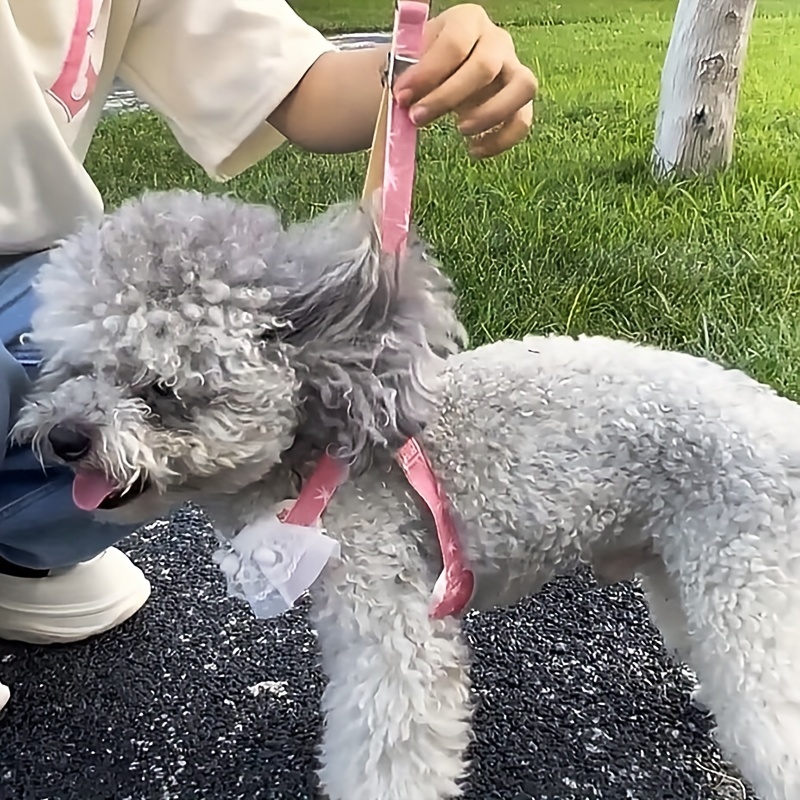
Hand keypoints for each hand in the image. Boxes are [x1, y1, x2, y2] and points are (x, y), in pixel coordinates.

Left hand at [392, 3, 536, 157]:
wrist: (444, 72)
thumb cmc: (426, 64)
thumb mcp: (412, 60)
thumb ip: (407, 74)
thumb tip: (402, 99)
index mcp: (468, 20)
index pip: (454, 44)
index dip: (427, 73)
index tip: (402, 97)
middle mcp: (497, 40)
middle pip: (485, 67)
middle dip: (448, 98)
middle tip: (418, 118)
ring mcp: (514, 69)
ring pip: (522, 87)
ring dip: (489, 114)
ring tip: (460, 130)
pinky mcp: (520, 101)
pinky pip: (523, 121)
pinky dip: (501, 140)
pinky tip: (474, 149)